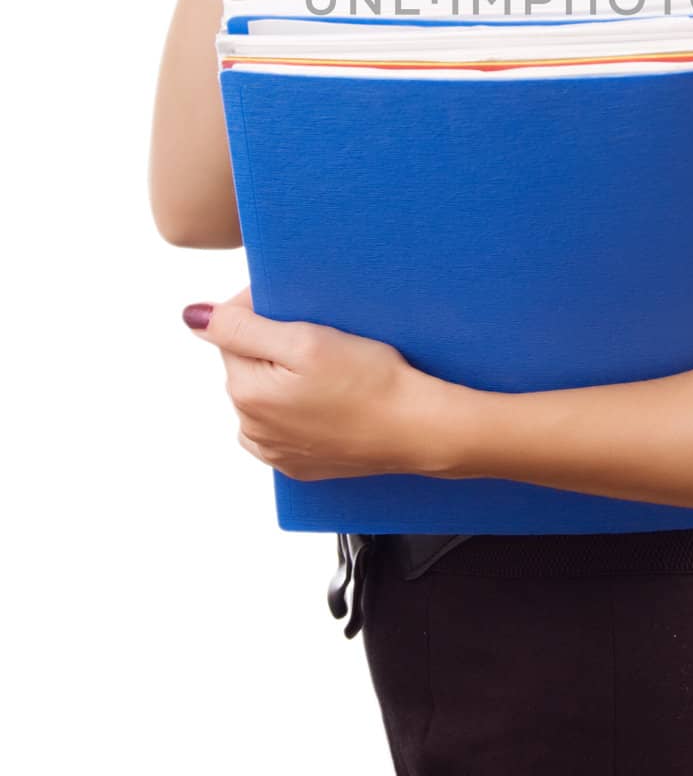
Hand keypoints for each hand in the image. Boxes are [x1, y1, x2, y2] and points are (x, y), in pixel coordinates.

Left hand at [183, 283, 439, 481]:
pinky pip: (283, 425)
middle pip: (248, 364)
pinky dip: (298, 407)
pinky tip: (328, 398)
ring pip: (265, 394)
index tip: (303, 310)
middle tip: (322, 338)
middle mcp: (251, 429)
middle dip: (274, 346)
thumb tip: (192, 317)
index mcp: (246, 393)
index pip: (232, 333)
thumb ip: (241, 327)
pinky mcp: (298, 465)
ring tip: (329, 369)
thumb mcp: (305, 340)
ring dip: (285, 377)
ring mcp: (274, 452)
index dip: (265, 312)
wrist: (416, 428)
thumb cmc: (369, 380)